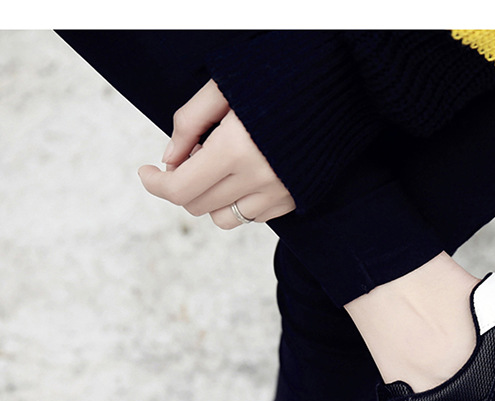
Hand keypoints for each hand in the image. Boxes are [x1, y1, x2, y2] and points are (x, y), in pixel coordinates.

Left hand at [140, 83, 294, 227]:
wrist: (334, 82)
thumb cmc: (274, 73)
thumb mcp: (223, 86)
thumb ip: (190, 122)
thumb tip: (169, 160)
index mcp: (235, 148)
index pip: (180, 188)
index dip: (156, 184)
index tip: (146, 173)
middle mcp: (256, 178)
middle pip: (197, 206)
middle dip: (183, 184)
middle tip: (192, 152)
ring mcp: (277, 194)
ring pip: (223, 219)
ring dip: (209, 198)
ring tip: (218, 164)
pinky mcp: (292, 200)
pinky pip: (251, 217)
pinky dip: (238, 200)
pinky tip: (243, 171)